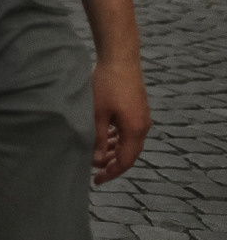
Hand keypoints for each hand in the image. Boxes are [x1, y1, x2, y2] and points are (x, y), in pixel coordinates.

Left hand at [90, 56, 151, 183]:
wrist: (120, 59)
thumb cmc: (107, 84)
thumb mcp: (98, 114)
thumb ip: (98, 138)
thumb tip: (97, 161)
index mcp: (135, 130)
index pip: (125, 161)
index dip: (111, 173)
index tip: (97, 181)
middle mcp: (143, 126)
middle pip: (129, 154)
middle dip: (113, 165)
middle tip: (95, 173)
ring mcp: (142, 117)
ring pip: (129, 142)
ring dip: (115, 151)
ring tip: (98, 158)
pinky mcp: (137, 109)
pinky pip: (129, 131)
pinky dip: (118, 138)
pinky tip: (106, 139)